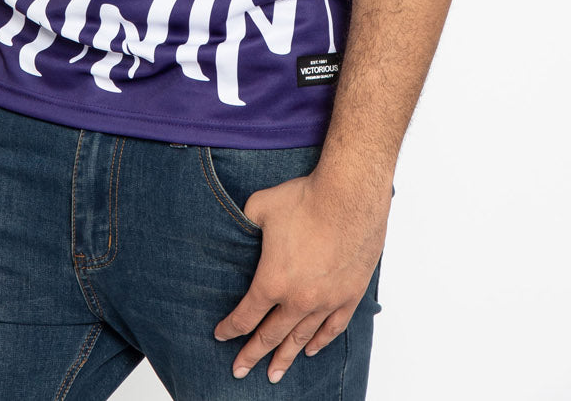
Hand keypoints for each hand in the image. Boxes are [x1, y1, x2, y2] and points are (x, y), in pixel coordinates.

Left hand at [213, 171, 389, 383]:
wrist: (348, 196)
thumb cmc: (305, 199)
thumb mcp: (259, 207)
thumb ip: (244, 222)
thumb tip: (238, 225)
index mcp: (272, 281)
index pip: (246, 316)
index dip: (230, 328)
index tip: (221, 336)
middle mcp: (298, 299)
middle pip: (270, 336)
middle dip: (252, 354)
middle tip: (239, 371)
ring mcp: (326, 301)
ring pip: (301, 338)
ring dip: (286, 357)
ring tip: (274, 374)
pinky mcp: (349, 295)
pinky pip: (332, 328)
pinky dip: (320, 341)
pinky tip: (311, 350)